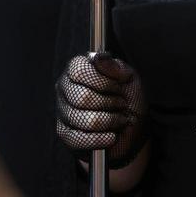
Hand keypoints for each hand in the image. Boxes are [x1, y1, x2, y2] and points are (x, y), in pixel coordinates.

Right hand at [55, 52, 147, 168]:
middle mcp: (65, 88)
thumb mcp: (129, 79)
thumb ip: (115, 67)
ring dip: (108, 121)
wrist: (132, 129)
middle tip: (121, 104)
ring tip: (118, 119)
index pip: (78, 71)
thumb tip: (98, 57)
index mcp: (77, 69)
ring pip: (82, 120)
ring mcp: (63, 111)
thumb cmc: (128, 100)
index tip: (118, 87)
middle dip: (108, 104)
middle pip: (81, 97)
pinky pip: (77, 139)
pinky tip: (111, 136)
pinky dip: (100, 139)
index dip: (102, 81)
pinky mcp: (65, 134)